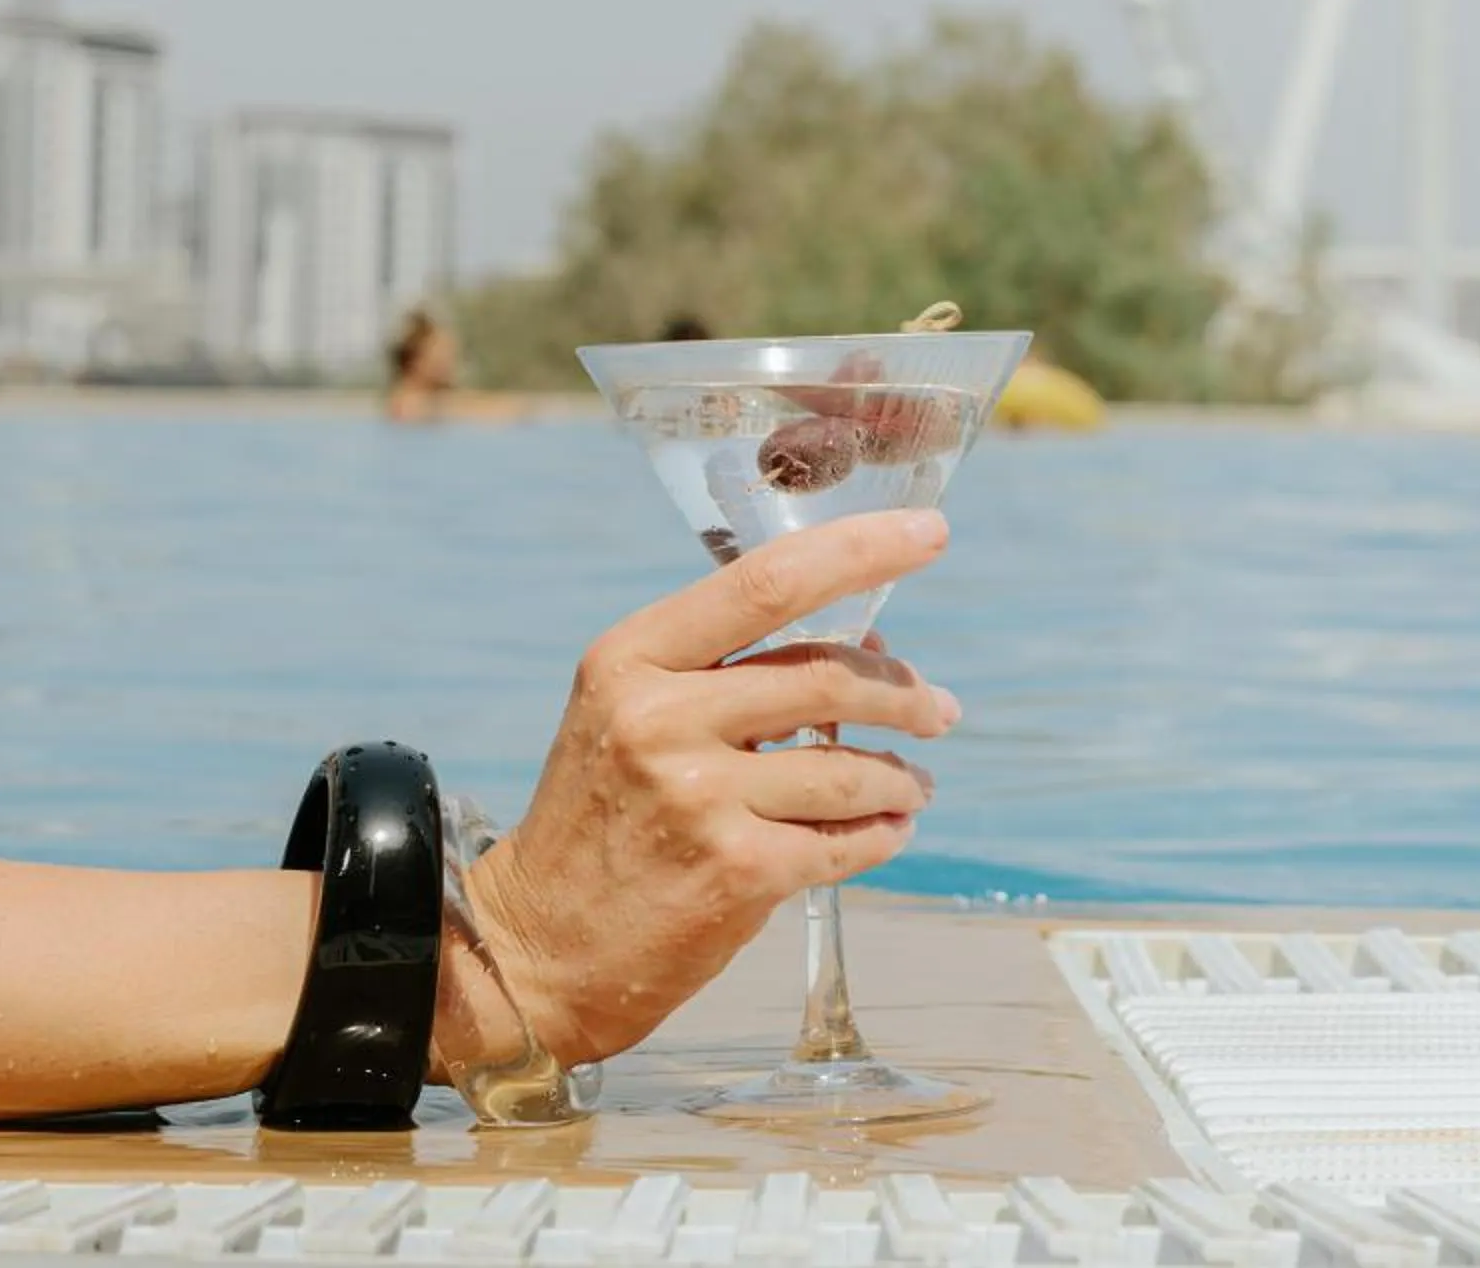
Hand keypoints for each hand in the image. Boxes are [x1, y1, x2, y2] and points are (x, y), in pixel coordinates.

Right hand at [463, 509, 955, 1068]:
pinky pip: (843, 841)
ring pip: (848, 766)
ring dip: (901, 774)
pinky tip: (888, 829)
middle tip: (939, 708)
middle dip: (904, 690)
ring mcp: (699, 797)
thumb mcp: (630, 711)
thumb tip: (867, 640)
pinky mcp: (736, 873)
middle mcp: (662, 717)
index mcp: (632, 656)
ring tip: (913, 783)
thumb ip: (730, 667)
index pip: (766, 582)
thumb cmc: (600, 816)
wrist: (540, 946)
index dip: (860, 550)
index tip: (929, 532)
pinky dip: (882, 833)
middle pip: (826, 672)